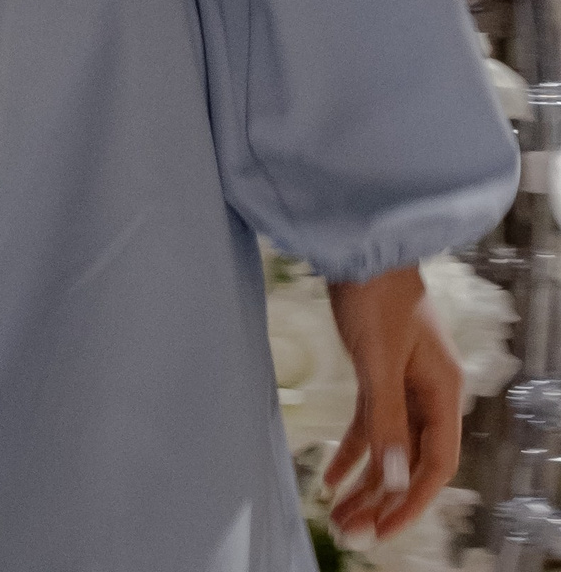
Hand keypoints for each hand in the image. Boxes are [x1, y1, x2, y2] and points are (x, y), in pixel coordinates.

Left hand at [322, 266, 462, 543]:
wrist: (357, 240)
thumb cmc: (374, 290)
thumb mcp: (378, 357)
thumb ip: (386, 418)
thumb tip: (395, 478)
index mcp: (442, 390)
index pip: (436, 465)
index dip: (411, 503)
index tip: (382, 531)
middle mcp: (429, 391)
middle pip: (411, 462)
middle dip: (383, 500)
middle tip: (352, 533)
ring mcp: (405, 382)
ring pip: (389, 447)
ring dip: (366, 482)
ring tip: (338, 517)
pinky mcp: (379, 371)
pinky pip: (370, 424)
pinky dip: (353, 451)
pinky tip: (331, 477)